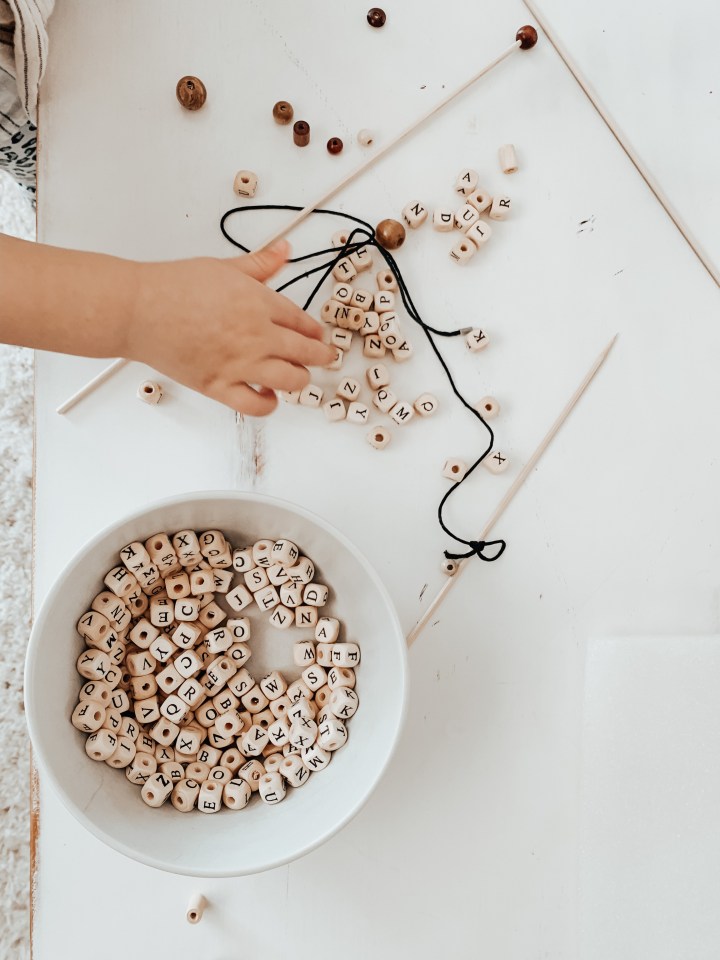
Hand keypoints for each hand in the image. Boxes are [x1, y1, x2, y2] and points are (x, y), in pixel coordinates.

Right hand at [128, 240, 333, 414]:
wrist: (137, 309)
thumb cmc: (173, 286)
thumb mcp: (223, 267)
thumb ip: (259, 263)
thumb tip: (284, 249)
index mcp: (259, 303)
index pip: (302, 322)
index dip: (315, 331)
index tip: (319, 335)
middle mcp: (256, 336)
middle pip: (305, 352)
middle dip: (321, 356)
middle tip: (324, 358)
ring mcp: (239, 364)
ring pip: (290, 381)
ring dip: (300, 380)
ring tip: (297, 376)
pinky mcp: (218, 386)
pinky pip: (256, 405)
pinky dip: (268, 405)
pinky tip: (268, 397)